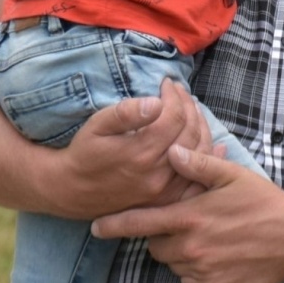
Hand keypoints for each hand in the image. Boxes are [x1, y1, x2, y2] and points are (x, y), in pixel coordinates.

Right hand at [59, 79, 216, 212]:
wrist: (70, 190)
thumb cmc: (84, 152)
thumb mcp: (97, 125)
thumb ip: (126, 113)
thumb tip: (156, 102)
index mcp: (140, 152)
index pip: (174, 116)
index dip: (174, 95)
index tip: (167, 83)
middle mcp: (157, 173)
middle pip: (189, 132)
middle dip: (188, 106)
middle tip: (180, 92)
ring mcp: (164, 190)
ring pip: (198, 154)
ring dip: (200, 126)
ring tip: (191, 109)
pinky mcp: (165, 199)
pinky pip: (195, 178)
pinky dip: (207, 158)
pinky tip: (213, 144)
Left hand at [93, 144, 283, 282]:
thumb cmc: (264, 201)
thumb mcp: (232, 175)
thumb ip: (197, 165)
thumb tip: (170, 150)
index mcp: (189, 216)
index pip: (139, 222)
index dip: (113, 225)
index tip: (95, 227)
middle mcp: (189, 246)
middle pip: (154, 245)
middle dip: (161, 235)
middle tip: (185, 223)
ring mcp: (200, 269)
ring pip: (172, 262)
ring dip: (180, 252)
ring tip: (207, 238)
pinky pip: (189, 280)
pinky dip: (195, 270)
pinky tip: (216, 255)